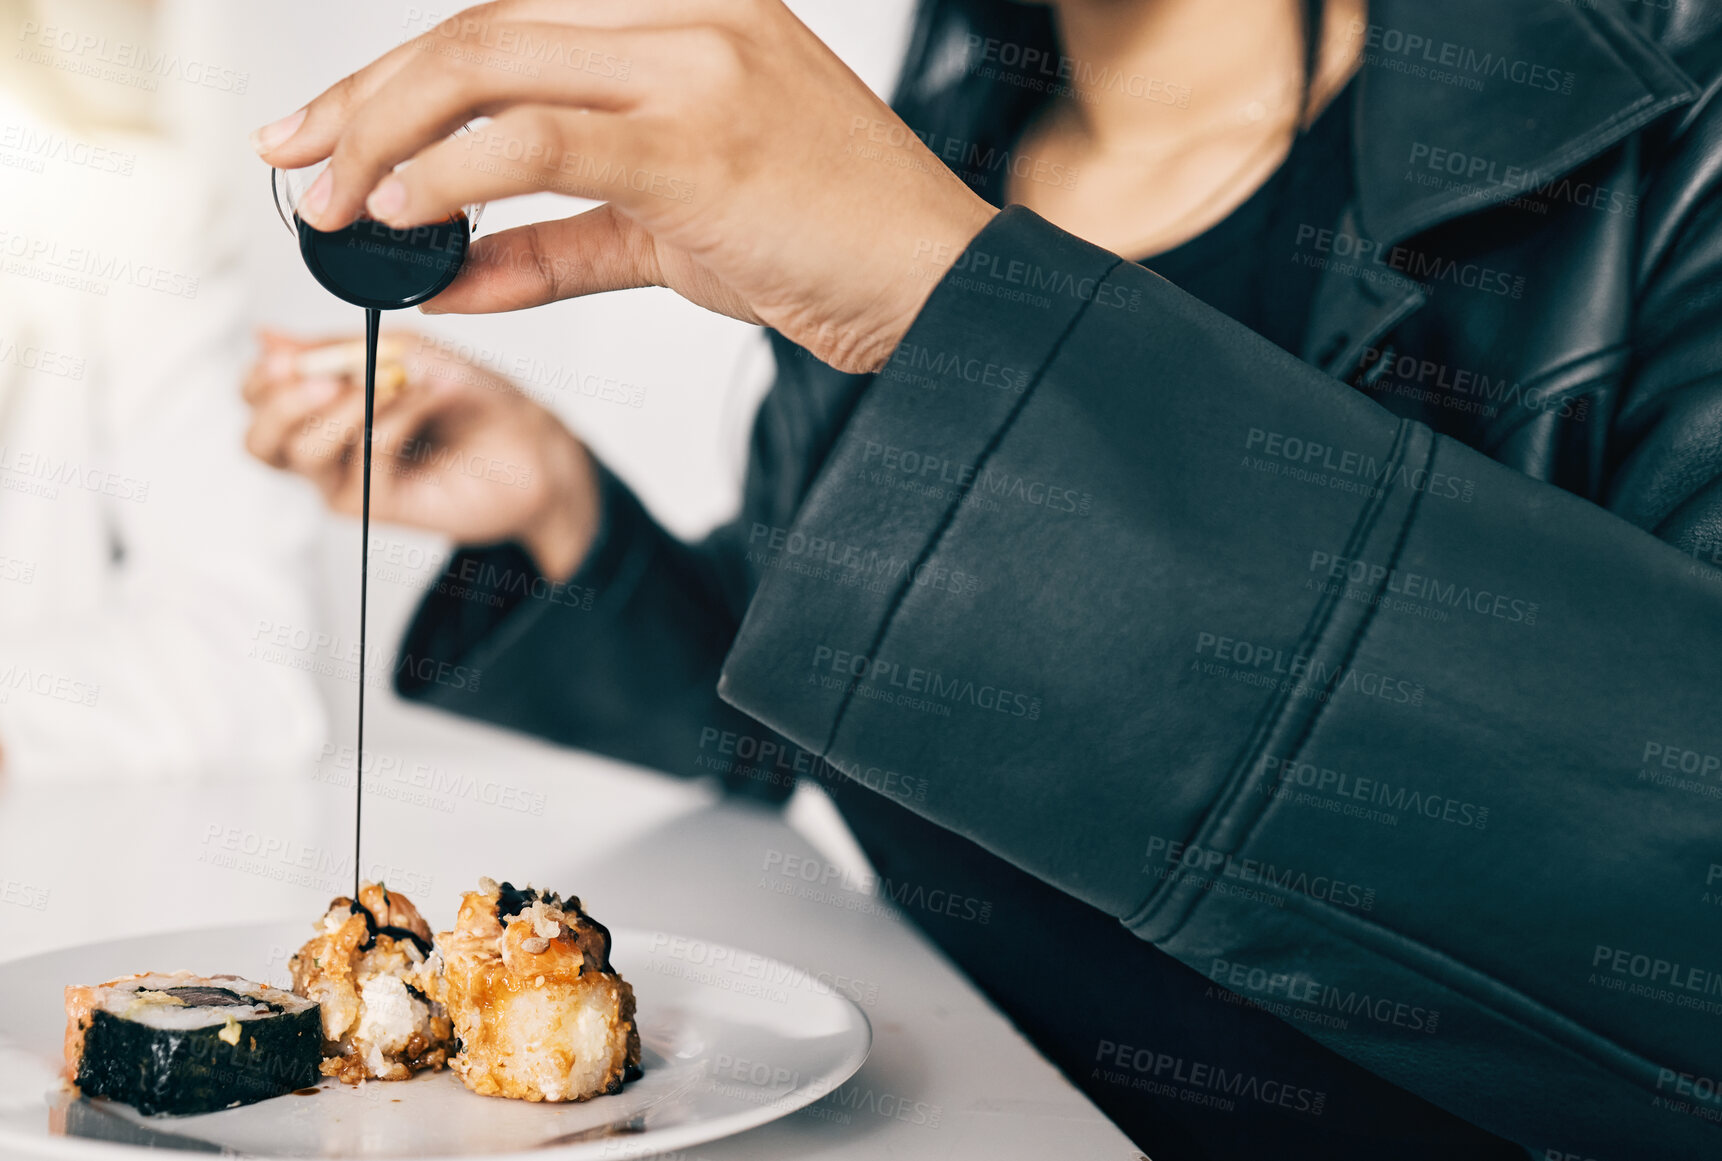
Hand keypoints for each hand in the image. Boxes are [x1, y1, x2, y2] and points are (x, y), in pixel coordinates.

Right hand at [242, 329, 597, 580]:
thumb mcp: (403, 351)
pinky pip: (363, 459)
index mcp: (320, 406)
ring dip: (342, 408)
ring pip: (301, 454)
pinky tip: (422, 397)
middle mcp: (327, 447)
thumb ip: (334, 348)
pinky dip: (390, 420)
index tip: (287, 354)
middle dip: (281, 402)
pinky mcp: (381, 504)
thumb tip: (264, 335)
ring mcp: (350, 479)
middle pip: (259, 440)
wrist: (531, 447)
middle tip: (322, 376)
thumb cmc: (472, 398)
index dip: (261, 378)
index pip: (255, 398)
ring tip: (390, 381)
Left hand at [250, 0, 998, 373]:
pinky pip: (540, 139)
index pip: (509, 20)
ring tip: (332, 203)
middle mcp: (690, 15)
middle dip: (363, 99)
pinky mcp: (698, 142)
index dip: (399, 76)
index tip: (326, 131)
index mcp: (687, 12)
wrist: (940, 287)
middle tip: (296, 162)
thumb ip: (557, 244)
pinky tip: (399, 207)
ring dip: (385, 133)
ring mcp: (696, 67)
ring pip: (492, 63)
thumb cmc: (826, 249)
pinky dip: (454, 173)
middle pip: (480, 28)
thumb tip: (447, 274)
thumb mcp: (674, 236)